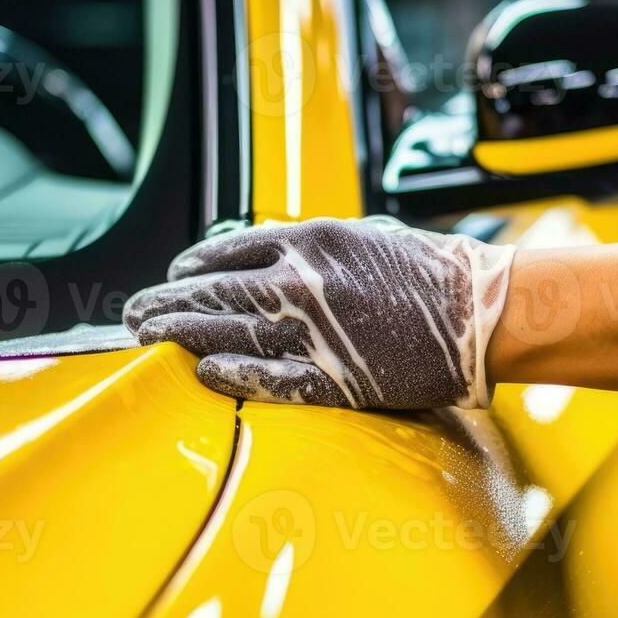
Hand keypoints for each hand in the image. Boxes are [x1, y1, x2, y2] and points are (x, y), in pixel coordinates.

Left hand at [124, 217, 514, 408]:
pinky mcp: (338, 377)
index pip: (229, 252)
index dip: (191, 267)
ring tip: (147, 339)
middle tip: (134, 314)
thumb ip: (313, 247)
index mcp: (313, 242)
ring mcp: (317, 332)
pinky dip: (235, 376)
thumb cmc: (430, 272)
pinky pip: (274, 379)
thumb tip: (264, 254)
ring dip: (181, 337)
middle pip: (215, 294)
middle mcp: (305, 282)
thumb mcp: (365, 238)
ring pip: (230, 334)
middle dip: (168, 303)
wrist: (484, 310)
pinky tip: (204, 374)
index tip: (171, 276)